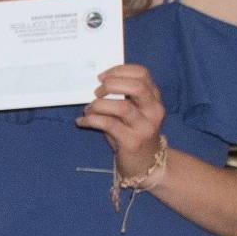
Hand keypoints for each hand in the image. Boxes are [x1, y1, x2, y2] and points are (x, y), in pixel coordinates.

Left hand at [74, 64, 165, 180]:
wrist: (146, 165)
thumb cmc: (133, 134)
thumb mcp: (133, 112)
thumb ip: (122, 97)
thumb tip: (95, 85)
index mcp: (154, 98)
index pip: (142, 73)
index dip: (119, 70)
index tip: (102, 76)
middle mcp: (153, 110)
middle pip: (136, 86)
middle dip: (111, 85)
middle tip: (96, 92)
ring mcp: (144, 126)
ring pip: (122, 107)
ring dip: (99, 105)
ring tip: (88, 109)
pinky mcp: (132, 141)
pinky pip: (108, 125)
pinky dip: (91, 120)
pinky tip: (82, 122)